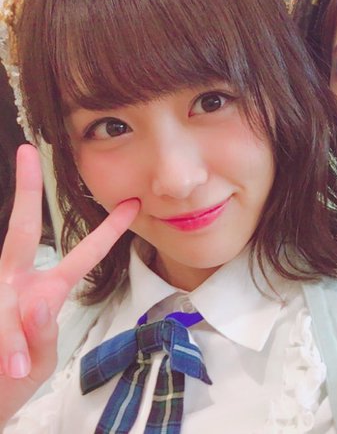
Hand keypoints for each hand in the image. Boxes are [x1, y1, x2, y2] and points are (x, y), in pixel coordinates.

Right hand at [0, 144, 138, 424]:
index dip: (108, 230)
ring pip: (12, 303)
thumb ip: (43, 330)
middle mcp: (15, 284)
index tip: (132, 202)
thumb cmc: (14, 376)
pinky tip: (12, 365)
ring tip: (18, 365)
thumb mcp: (40, 354)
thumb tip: (33, 304)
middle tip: (28, 153)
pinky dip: (9, 350)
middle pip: (21, 232)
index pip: (83, 255)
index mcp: (45, 290)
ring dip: (15, 339)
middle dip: (26, 192)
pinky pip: (2, 328)